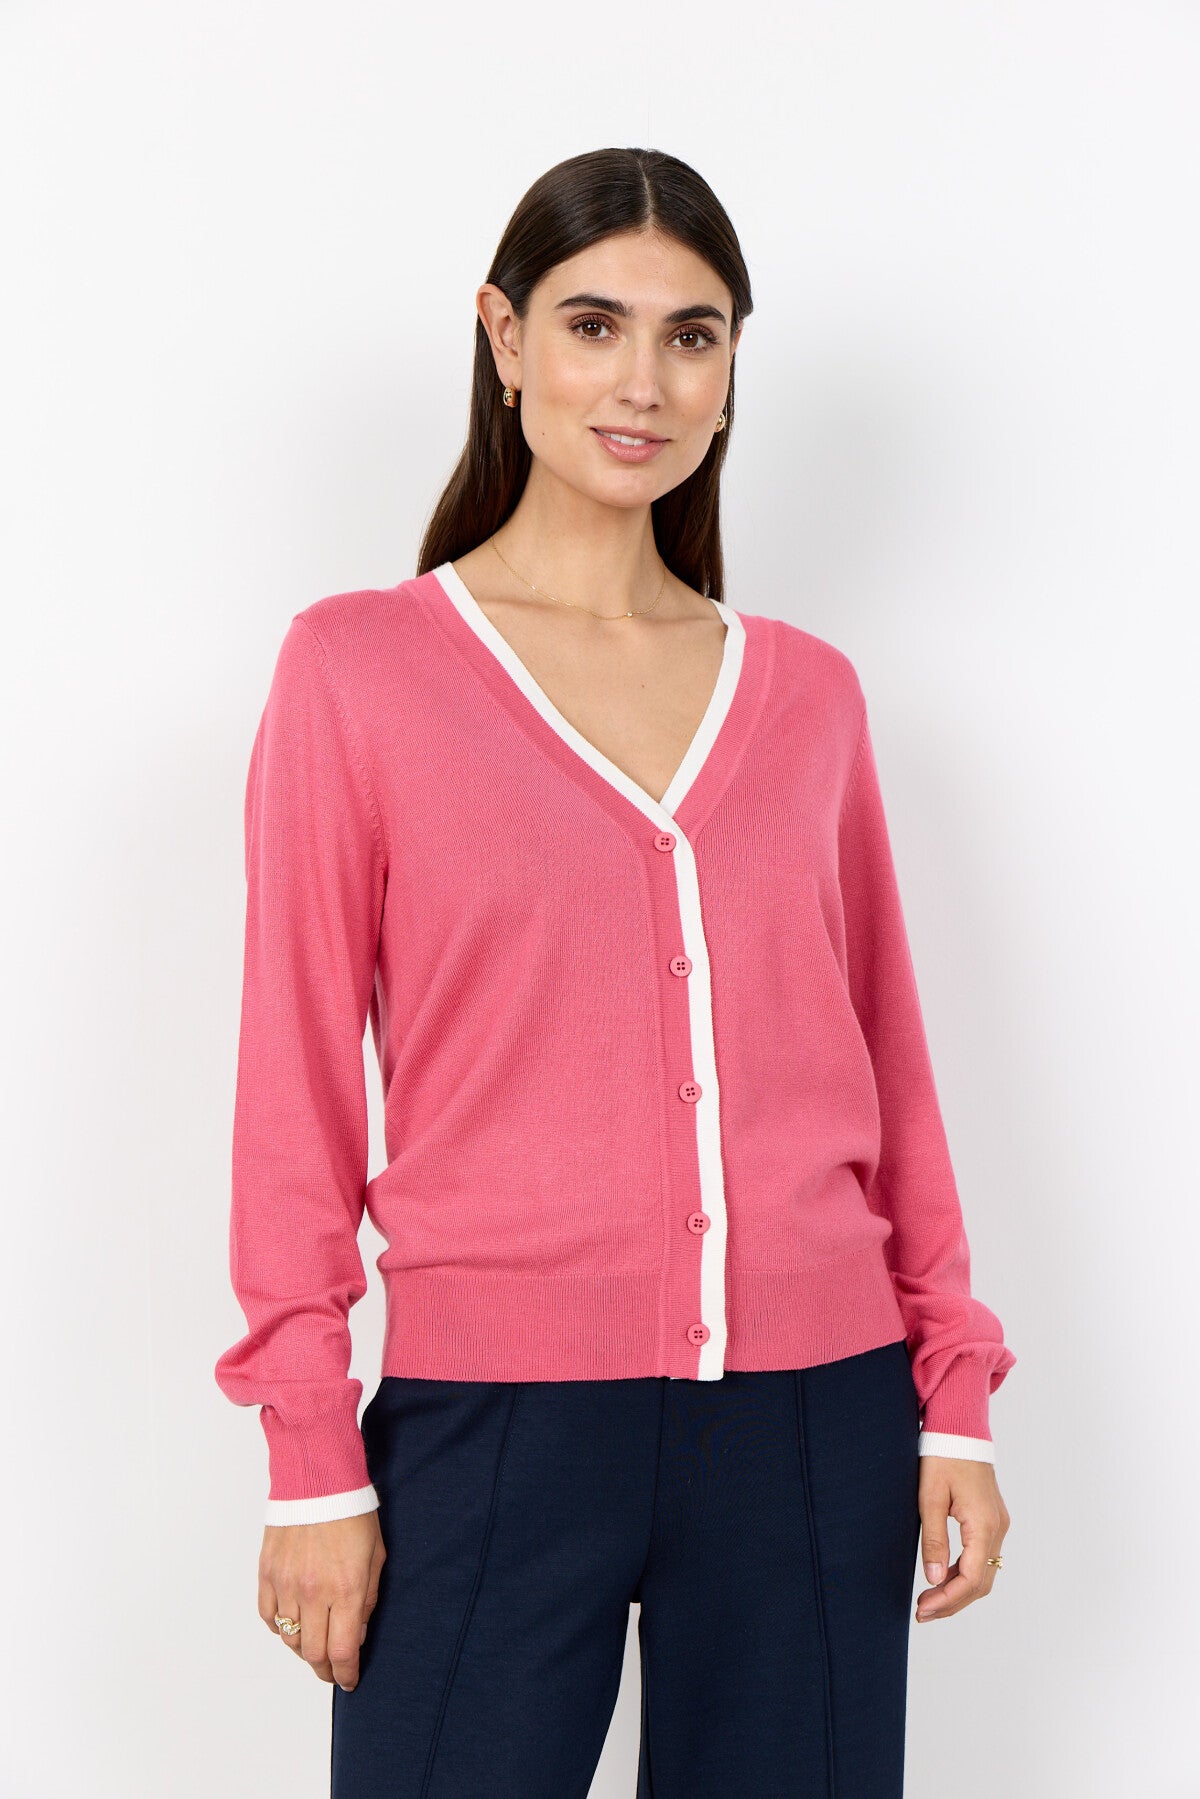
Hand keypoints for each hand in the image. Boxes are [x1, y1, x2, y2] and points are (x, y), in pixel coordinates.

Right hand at [258, 1511, 386, 1689]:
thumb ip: (367, 1599)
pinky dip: (279, 1627)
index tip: (349, 1680)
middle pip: (313, 1653)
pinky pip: (268, 1616)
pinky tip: (292, 1623)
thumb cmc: (352, 1513)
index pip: (343, 1651)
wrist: (317, 1479)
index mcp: (345, 1589)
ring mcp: (286, 1583)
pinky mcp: (267, 1573)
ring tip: (314, 1644)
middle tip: (332, 1670)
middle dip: (325, 1669)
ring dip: (303, 1649)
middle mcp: (313, 1592)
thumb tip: (357, 1633)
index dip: (346, 1674)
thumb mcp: (375, 1557)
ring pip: (289, 1638)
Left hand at [915, 1457, 1009, 1622]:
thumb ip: (933, 1540)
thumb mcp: (930, 1497)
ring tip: (929, 1601)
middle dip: (952, 1602)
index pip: (971, 1578)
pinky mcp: (991, 1520)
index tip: (923, 1609)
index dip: (948, 1600)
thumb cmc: (942, 1457)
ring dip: (958, 1591)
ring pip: (984, 1573)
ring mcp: (997, 1524)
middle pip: (981, 1582)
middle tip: (922, 1612)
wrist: (959, 1429)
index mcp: (983, 1524)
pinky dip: (964, 1573)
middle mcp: (997, 1528)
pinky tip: (943, 1578)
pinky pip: (982, 1557)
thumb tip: (933, 1580)